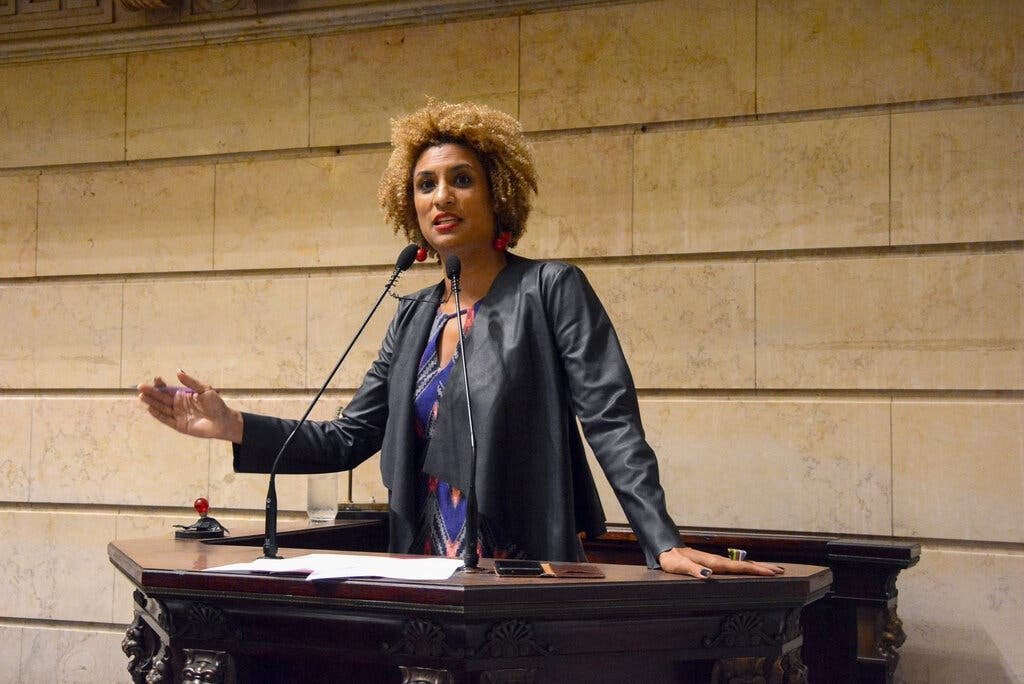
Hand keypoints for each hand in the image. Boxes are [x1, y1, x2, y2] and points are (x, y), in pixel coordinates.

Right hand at [137, 370, 242, 442]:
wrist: (223, 421)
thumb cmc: (216, 404)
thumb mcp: (205, 390)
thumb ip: (191, 382)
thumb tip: (178, 371)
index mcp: (184, 395)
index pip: (168, 388)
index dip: (161, 384)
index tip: (156, 379)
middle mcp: (179, 404)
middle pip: (162, 397)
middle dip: (151, 392)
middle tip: (140, 387)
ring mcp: (178, 415)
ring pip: (162, 407)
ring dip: (152, 402)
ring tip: (141, 396)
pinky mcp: (179, 425)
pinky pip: (166, 419)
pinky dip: (158, 414)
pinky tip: (150, 409)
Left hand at [658, 546, 784, 578]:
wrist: (666, 549)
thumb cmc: (671, 559)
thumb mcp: (679, 566)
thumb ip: (693, 569)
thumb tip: (708, 575)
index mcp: (713, 562)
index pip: (738, 567)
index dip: (755, 570)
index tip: (771, 572)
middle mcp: (717, 561)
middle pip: (744, 564)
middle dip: (763, 567)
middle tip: (782, 570)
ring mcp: (716, 561)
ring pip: (741, 564)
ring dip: (758, 567)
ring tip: (773, 569)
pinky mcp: (714, 562)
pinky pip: (734, 566)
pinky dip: (747, 567)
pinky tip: (751, 570)